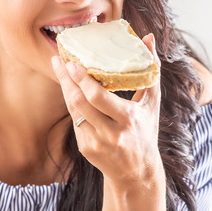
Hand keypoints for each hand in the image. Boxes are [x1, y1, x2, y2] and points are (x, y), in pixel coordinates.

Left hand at [51, 34, 163, 187]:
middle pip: (80, 103)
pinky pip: (75, 121)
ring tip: (60, 69)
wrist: (138, 172)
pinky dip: (72, 104)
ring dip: (65, 89)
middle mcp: (111, 133)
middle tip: (59, 60)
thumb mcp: (152, 102)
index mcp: (128, 119)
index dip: (82, 80)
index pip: (98, 97)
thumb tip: (148, 37)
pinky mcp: (86, 149)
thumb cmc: (146, 130)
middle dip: (66, 80)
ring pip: (74, 111)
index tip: (72, 62)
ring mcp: (96, 143)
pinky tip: (69, 88)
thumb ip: (151, 69)